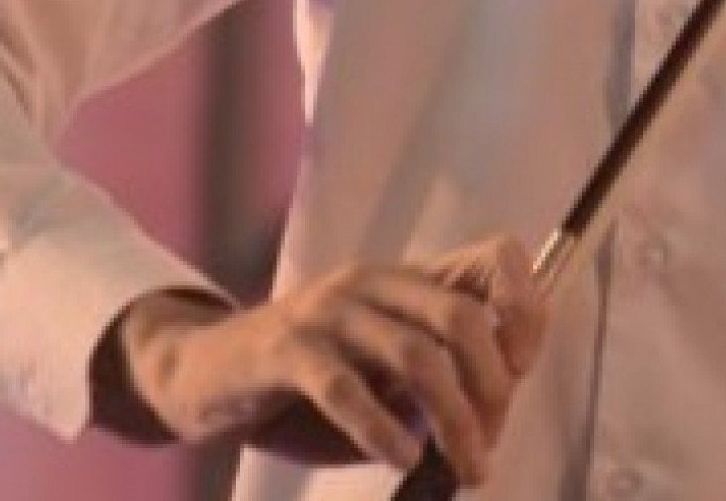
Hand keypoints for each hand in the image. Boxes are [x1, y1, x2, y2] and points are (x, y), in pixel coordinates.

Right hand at [92, 233, 547, 484]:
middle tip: (489, 443)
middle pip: (461, 317)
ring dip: (451, 418)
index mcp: (405, 279)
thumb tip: (480, 432)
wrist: (201, 370)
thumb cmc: (300, 383)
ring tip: (462, 465)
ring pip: (415, 354)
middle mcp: (374, 281)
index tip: (522, 373)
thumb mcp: (375, 374)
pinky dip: (383, 428)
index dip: (524, 311)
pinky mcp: (286, 348)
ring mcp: (329, 310)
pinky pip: (346, 387)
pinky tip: (403, 459)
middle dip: (490, 386)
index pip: (493, 260)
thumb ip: (423, 391)